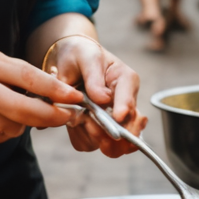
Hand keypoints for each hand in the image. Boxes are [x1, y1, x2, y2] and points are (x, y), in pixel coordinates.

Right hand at [0, 35, 80, 143]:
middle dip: (47, 116)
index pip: (20, 80)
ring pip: (3, 130)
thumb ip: (6, 67)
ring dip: (23, 123)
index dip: (52, 92)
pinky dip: (0, 128)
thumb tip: (45, 87)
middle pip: (16, 113)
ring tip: (28, 110)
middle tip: (64, 114)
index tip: (74, 98)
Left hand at [47, 35, 144, 157]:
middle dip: (111, 134)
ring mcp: (112, 119)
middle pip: (129, 131)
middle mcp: (123, 103)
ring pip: (110, 144)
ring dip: (93, 137)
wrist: (68, 60)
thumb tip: (102, 99)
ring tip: (79, 120)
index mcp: (126, 81)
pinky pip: (88, 144)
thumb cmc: (81, 54)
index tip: (118, 116)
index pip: (130, 100)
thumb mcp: (87, 57)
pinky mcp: (96, 129)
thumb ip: (94, 76)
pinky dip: (80, 137)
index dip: (125, 110)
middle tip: (91, 124)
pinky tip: (75, 123)